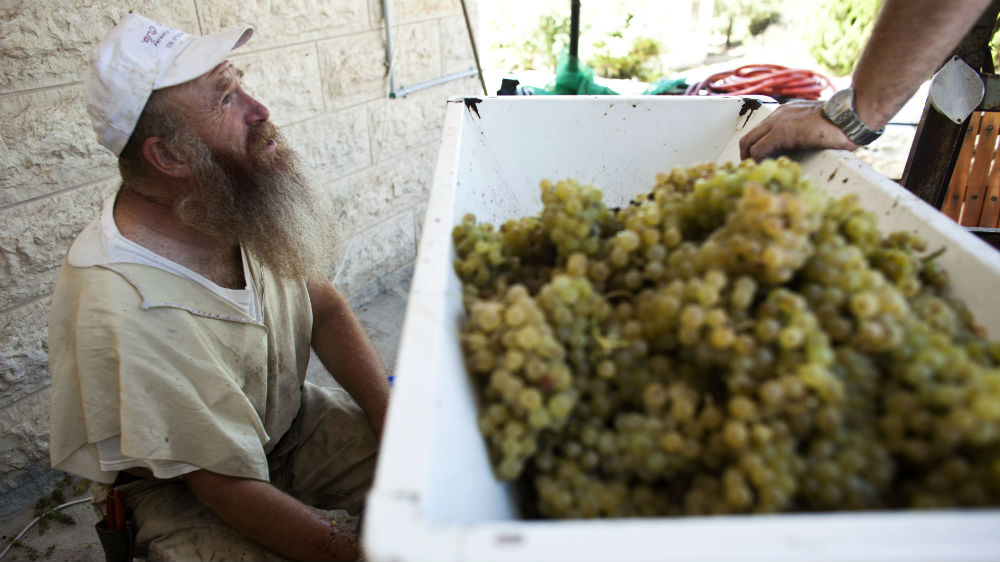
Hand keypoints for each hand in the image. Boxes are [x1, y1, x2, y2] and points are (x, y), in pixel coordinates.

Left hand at [739, 100, 858, 160]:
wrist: (852, 116)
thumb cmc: (842, 125)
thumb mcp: (816, 129)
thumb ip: (803, 136)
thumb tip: (801, 152)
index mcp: (786, 113)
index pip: (760, 131)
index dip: (755, 149)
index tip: (759, 163)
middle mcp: (779, 114)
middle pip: (749, 136)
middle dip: (746, 156)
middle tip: (752, 171)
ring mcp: (779, 121)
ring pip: (749, 142)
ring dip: (749, 160)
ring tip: (757, 173)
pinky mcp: (782, 131)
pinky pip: (759, 148)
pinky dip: (757, 161)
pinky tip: (766, 169)